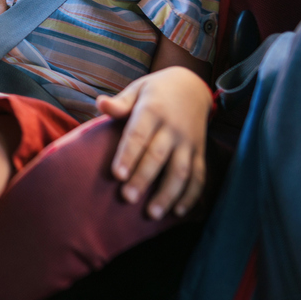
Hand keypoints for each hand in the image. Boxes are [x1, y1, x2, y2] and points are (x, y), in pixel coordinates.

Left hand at [96, 66, 212, 218]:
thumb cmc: (155, 91)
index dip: (128, 155)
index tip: (116, 175)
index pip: (138, 135)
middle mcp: (172, 127)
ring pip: (180, 170)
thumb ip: (120, 103)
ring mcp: (188, 142)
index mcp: (153, 110)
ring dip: (168, 193)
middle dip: (143, 178)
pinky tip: (177, 212)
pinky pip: (199, 176)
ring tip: (152, 214)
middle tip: (127, 198)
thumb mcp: (137, 90)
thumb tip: (100, 103)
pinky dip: (191, 196)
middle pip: (157, 156)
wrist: (192, 86)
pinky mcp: (200, 152)